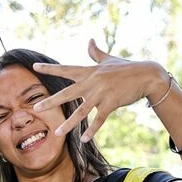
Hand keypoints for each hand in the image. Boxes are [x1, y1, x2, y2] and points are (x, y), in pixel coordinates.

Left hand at [32, 39, 168, 143]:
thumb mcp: (109, 60)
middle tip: (36, 108)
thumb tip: (90, 40)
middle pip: (67, 93)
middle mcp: (92, 82)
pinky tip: (84, 140)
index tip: (34, 68)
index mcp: (89, 72)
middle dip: (51, 101)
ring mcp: (101, 93)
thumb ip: (96, 53)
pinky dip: (92, 130)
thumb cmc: (126, 68)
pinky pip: (99, 119)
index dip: (50, 69)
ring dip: (69, 123)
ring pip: (81, 111)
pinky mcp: (112, 103)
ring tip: (57, 133)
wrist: (147, 75)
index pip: (66, 69)